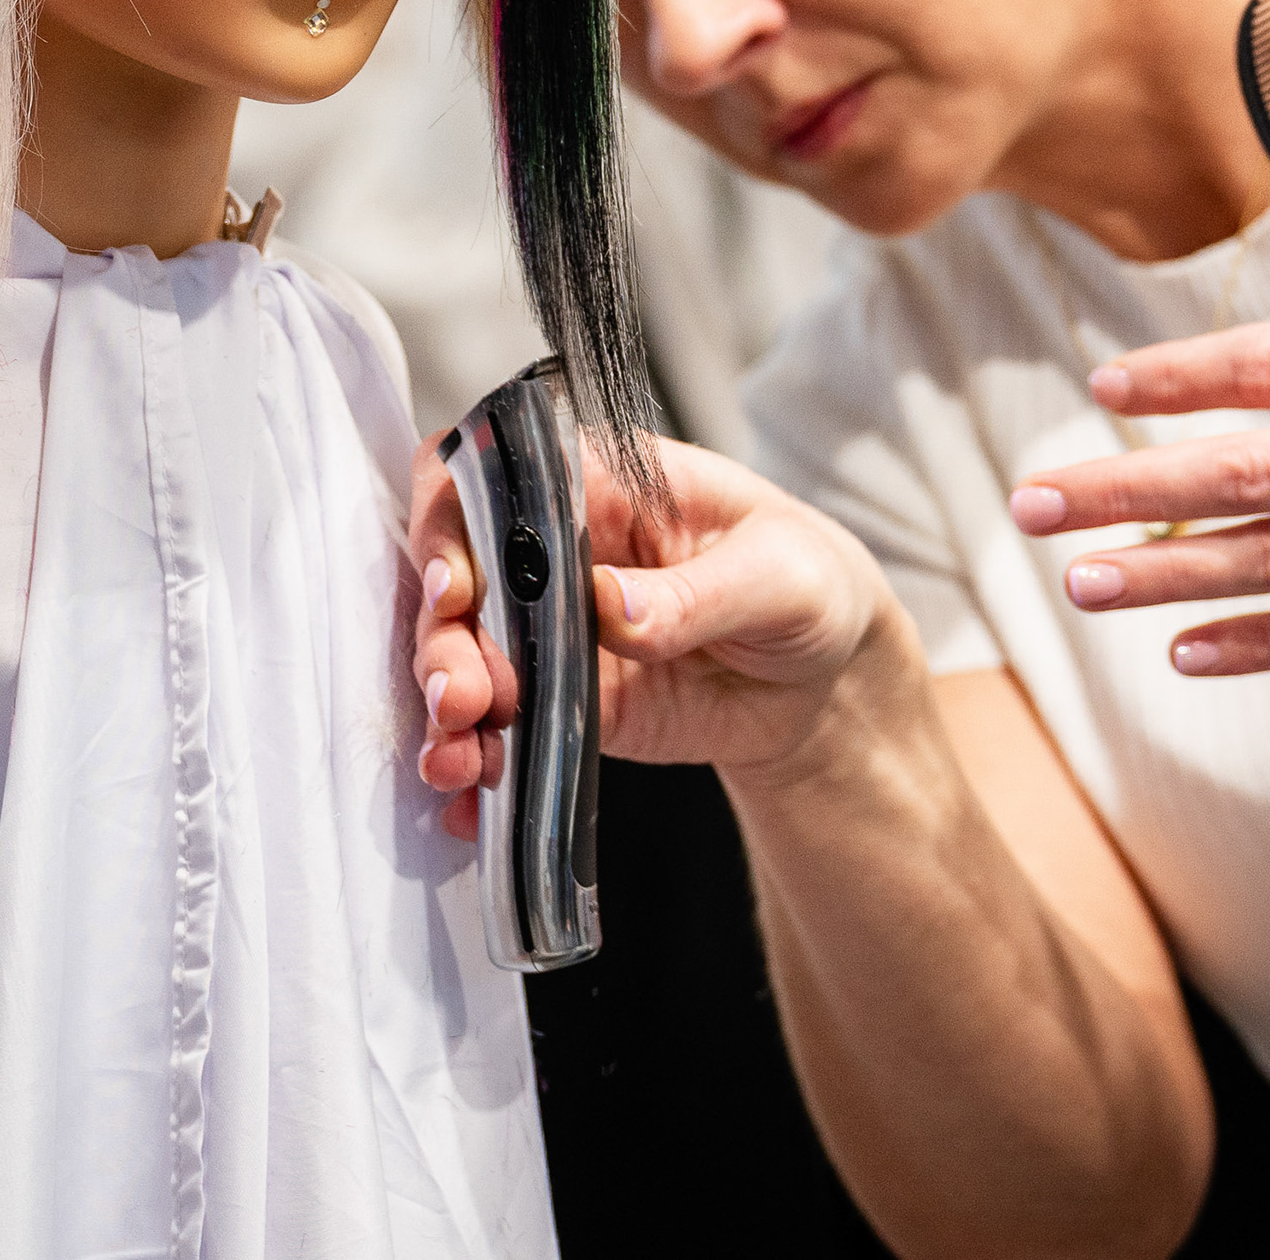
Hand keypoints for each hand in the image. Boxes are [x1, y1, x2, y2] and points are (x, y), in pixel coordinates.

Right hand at [410, 434, 906, 835]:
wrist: (827, 683)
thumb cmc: (810, 585)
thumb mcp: (780, 577)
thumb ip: (696, 592)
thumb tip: (613, 606)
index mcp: (608, 482)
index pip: (498, 473)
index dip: (456, 522)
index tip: (459, 589)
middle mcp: (561, 548)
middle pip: (460, 569)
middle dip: (442, 634)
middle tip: (463, 696)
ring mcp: (551, 627)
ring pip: (463, 651)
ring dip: (445, 704)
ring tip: (459, 757)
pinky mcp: (558, 698)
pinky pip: (495, 725)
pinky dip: (473, 759)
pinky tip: (471, 795)